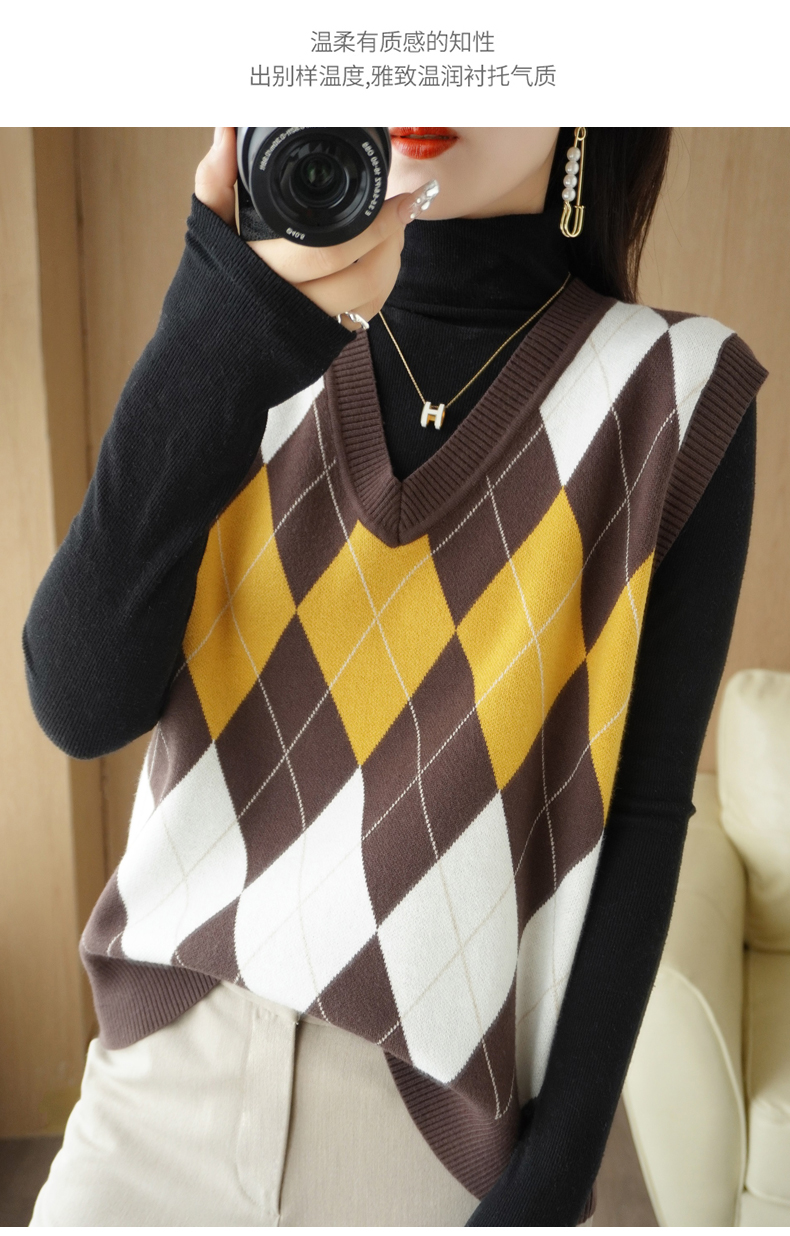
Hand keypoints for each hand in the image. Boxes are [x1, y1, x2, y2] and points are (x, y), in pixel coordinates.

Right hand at [195, 127, 438, 330]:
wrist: (209, 350)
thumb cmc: (209, 285)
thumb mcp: (209, 229)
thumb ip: (216, 181)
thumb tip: (227, 131)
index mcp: (264, 270)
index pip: (331, 248)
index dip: (374, 223)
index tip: (397, 195)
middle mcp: (291, 303)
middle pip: (362, 275)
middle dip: (391, 237)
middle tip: (404, 206)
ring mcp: (312, 325)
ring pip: (370, 296)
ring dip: (392, 260)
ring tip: (395, 229)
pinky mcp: (325, 340)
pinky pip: (366, 314)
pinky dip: (382, 284)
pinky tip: (382, 259)